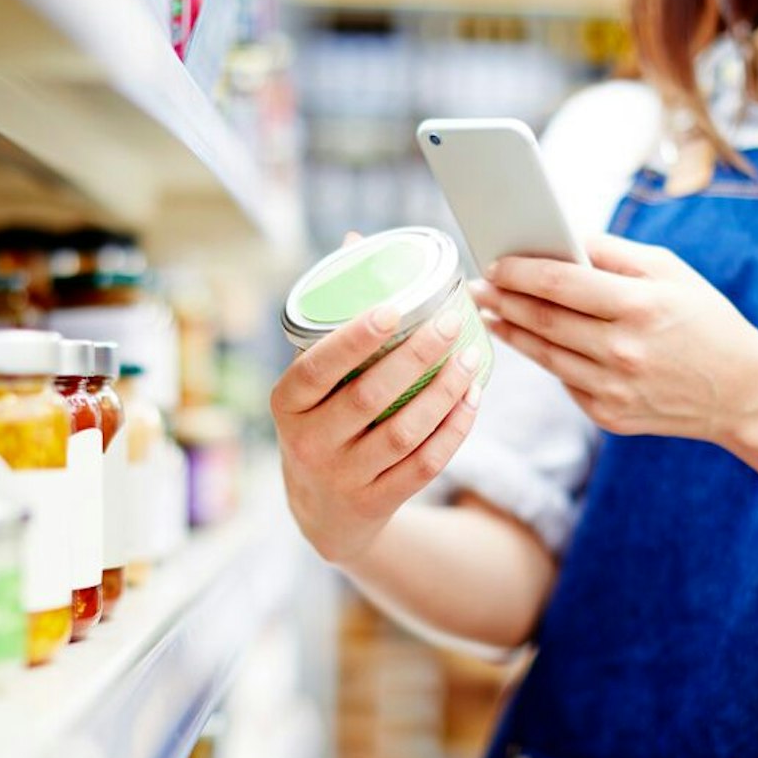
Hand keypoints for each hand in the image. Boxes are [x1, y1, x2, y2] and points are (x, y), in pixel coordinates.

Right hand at [270, 301, 483, 564]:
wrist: (323, 512)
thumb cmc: (321, 424)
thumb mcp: (309, 387)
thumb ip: (332, 327)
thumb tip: (355, 245)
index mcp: (286, 404)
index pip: (315, 369)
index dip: (353, 340)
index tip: (393, 309)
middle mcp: (309, 443)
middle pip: (368, 397)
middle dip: (416, 356)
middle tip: (450, 323)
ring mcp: (342, 477)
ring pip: (403, 433)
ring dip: (443, 393)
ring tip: (470, 359)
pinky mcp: (375, 502)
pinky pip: (424, 465)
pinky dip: (453, 430)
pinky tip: (472, 399)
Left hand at [473, 233, 757, 442]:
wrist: (743, 393)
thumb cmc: (705, 320)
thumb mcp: (671, 272)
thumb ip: (614, 253)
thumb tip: (560, 238)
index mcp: (640, 306)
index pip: (562, 284)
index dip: (520, 272)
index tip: (493, 262)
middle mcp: (623, 350)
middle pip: (544, 320)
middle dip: (504, 300)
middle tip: (477, 288)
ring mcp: (614, 389)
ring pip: (545, 355)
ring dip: (511, 331)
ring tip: (491, 312)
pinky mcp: (609, 416)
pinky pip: (565, 382)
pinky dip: (545, 359)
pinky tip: (527, 341)